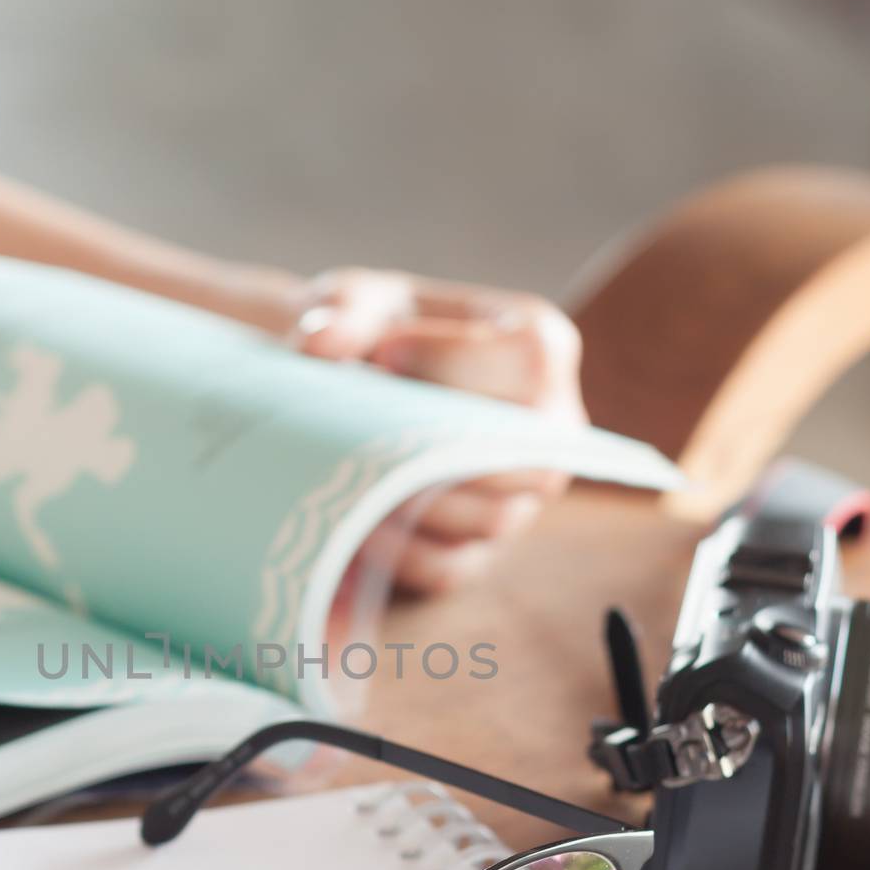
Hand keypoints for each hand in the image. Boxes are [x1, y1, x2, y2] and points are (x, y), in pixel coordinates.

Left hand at [291, 268, 586, 593]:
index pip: (530, 363)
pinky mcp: (479, 549)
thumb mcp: (355, 302)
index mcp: (538, 345)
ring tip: (345, 475)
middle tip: (362, 432)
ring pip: (492, 518)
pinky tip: (346, 520)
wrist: (348, 384)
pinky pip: (450, 567)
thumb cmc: (368, 333)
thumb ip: (343, 311)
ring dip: (414, 502)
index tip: (383, 356)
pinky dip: (395, 552)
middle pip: (528, 456)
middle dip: (438, 447)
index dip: (456, 363)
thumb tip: (319, 341)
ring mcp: (521, 497)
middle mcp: (550, 427)